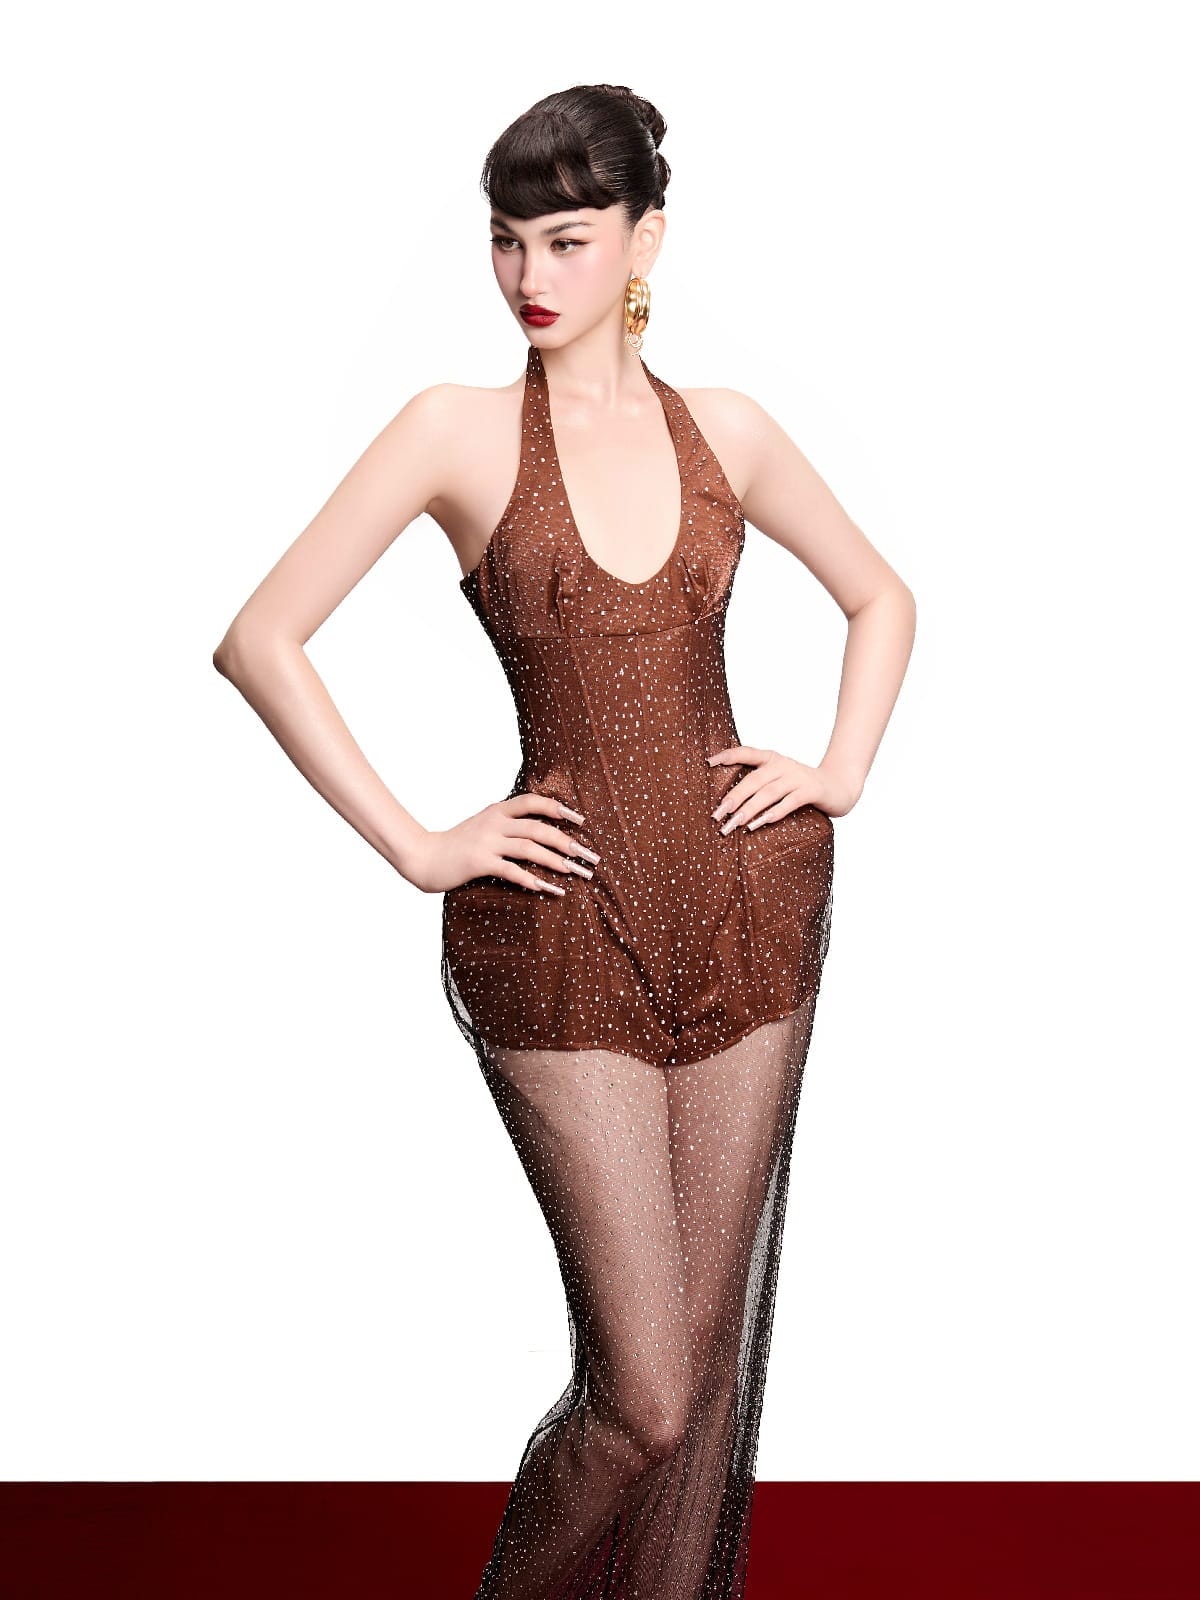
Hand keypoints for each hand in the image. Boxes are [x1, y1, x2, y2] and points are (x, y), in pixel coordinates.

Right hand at [407, 792, 599, 894]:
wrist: (424, 857)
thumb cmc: (458, 844)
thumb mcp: (483, 826)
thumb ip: (507, 824)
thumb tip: (541, 832)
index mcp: (497, 810)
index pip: (533, 802)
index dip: (558, 808)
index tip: (581, 820)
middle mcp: (494, 823)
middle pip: (538, 828)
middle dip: (567, 841)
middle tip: (588, 856)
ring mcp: (486, 842)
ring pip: (529, 848)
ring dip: (555, 860)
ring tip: (574, 872)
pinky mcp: (478, 862)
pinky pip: (511, 870)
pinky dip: (530, 879)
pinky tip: (546, 888)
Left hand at [707, 746, 860, 830]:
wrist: (839, 785)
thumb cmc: (801, 786)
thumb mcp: (778, 779)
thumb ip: (758, 784)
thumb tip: (727, 803)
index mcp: (772, 758)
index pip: (747, 752)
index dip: (728, 756)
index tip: (708, 763)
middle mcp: (783, 765)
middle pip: (753, 780)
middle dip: (733, 798)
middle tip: (717, 815)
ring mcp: (797, 777)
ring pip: (767, 793)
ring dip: (748, 809)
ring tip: (733, 824)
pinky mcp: (810, 790)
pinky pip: (788, 802)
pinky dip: (772, 813)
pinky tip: (758, 824)